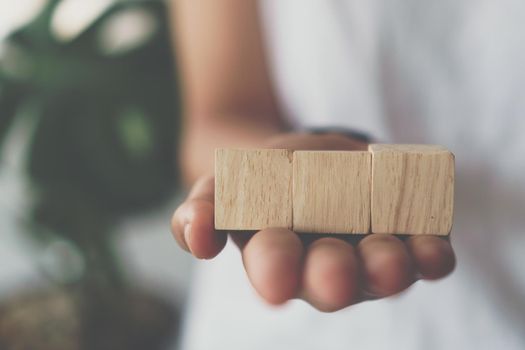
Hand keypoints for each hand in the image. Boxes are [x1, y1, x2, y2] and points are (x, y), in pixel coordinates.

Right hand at [171, 133, 455, 311]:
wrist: (313, 157)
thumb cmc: (266, 177)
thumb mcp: (228, 181)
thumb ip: (205, 206)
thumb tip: (194, 235)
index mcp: (277, 255)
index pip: (273, 268)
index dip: (274, 270)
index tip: (274, 277)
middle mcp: (324, 266)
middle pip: (330, 281)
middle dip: (332, 278)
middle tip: (335, 276)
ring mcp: (367, 257)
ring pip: (380, 273)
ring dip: (386, 269)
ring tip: (388, 260)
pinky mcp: (407, 241)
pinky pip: (424, 255)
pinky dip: (430, 255)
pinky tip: (432, 249)